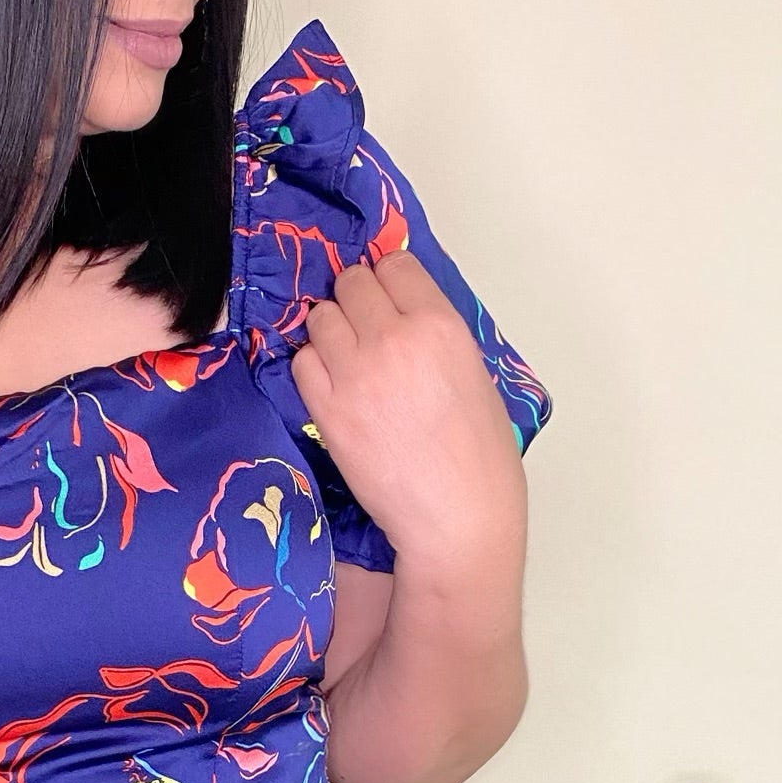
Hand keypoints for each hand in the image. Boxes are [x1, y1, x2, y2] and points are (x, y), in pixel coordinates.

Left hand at [288, 251, 523, 554]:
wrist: (457, 517)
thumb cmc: (480, 458)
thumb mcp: (475, 374)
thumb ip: (436, 336)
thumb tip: (403, 315)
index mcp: (441, 325)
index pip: (395, 265)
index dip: (388, 281)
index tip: (386, 298)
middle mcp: (394, 339)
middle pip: (351, 284)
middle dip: (355, 301)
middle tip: (364, 330)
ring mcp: (355, 373)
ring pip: (320, 317)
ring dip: (330, 333)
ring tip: (348, 361)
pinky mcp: (327, 410)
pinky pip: (301, 362)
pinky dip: (313, 368)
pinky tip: (333, 387)